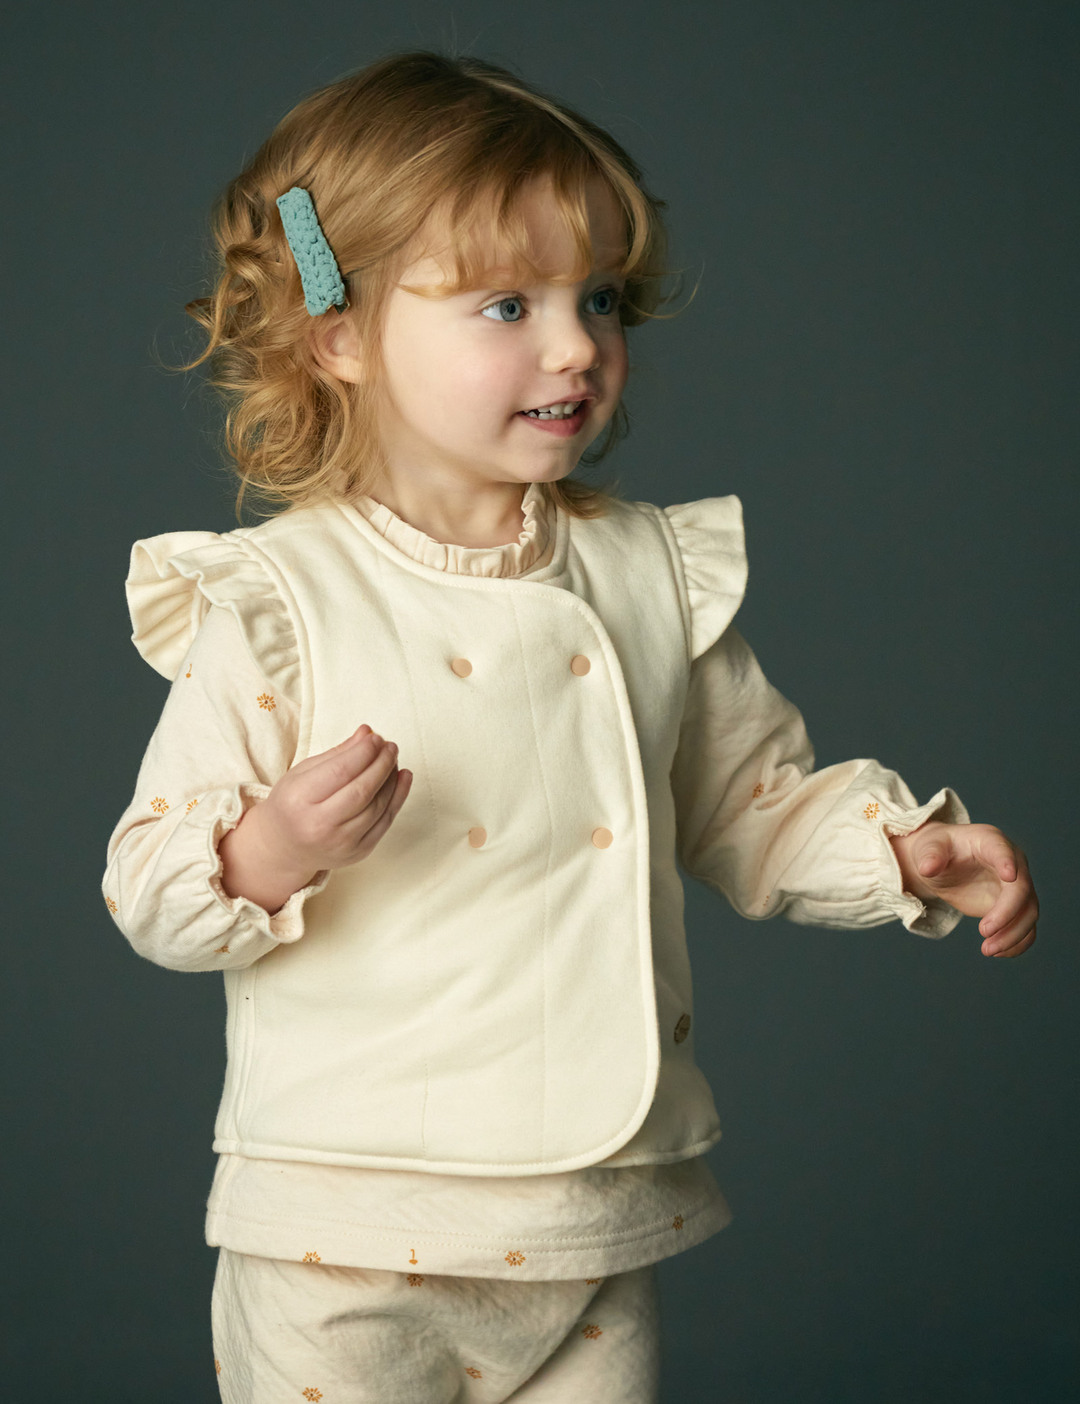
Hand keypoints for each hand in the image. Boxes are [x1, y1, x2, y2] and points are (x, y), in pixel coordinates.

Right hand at [219, 725, 412, 912]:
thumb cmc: (293, 804)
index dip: (363, 752)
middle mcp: (319, 826)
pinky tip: (403, 778)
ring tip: (393, 760)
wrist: (286, 849)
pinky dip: (398, 798)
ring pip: (377, 807)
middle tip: (390, 746)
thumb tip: (367, 733)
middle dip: (381, 764)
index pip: (340, 772)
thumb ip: (338, 754)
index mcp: (299, 800)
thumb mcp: (303, 774)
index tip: (376, 737)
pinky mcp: (358, 852)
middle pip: (362, 791)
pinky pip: (385, 823)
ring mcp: (340, 843)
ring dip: (391, 779)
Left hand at [889, 822, 1036, 957]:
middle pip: (1022, 889)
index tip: (1009, 876)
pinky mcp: (1013, 907)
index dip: (1007, 862)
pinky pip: (1025, 927)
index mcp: (990, 842)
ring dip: (1013, 934)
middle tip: (983, 933)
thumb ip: (929, 856)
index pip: (1003, 851)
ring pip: (1028, 912)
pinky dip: (1016, 943)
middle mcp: (1012, 863)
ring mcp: (1015, 887)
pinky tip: (997, 952)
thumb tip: (927, 868)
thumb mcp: (928, 847)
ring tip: (987, 950)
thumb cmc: (936, 849)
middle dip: (1007, 914)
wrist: (942, 864)